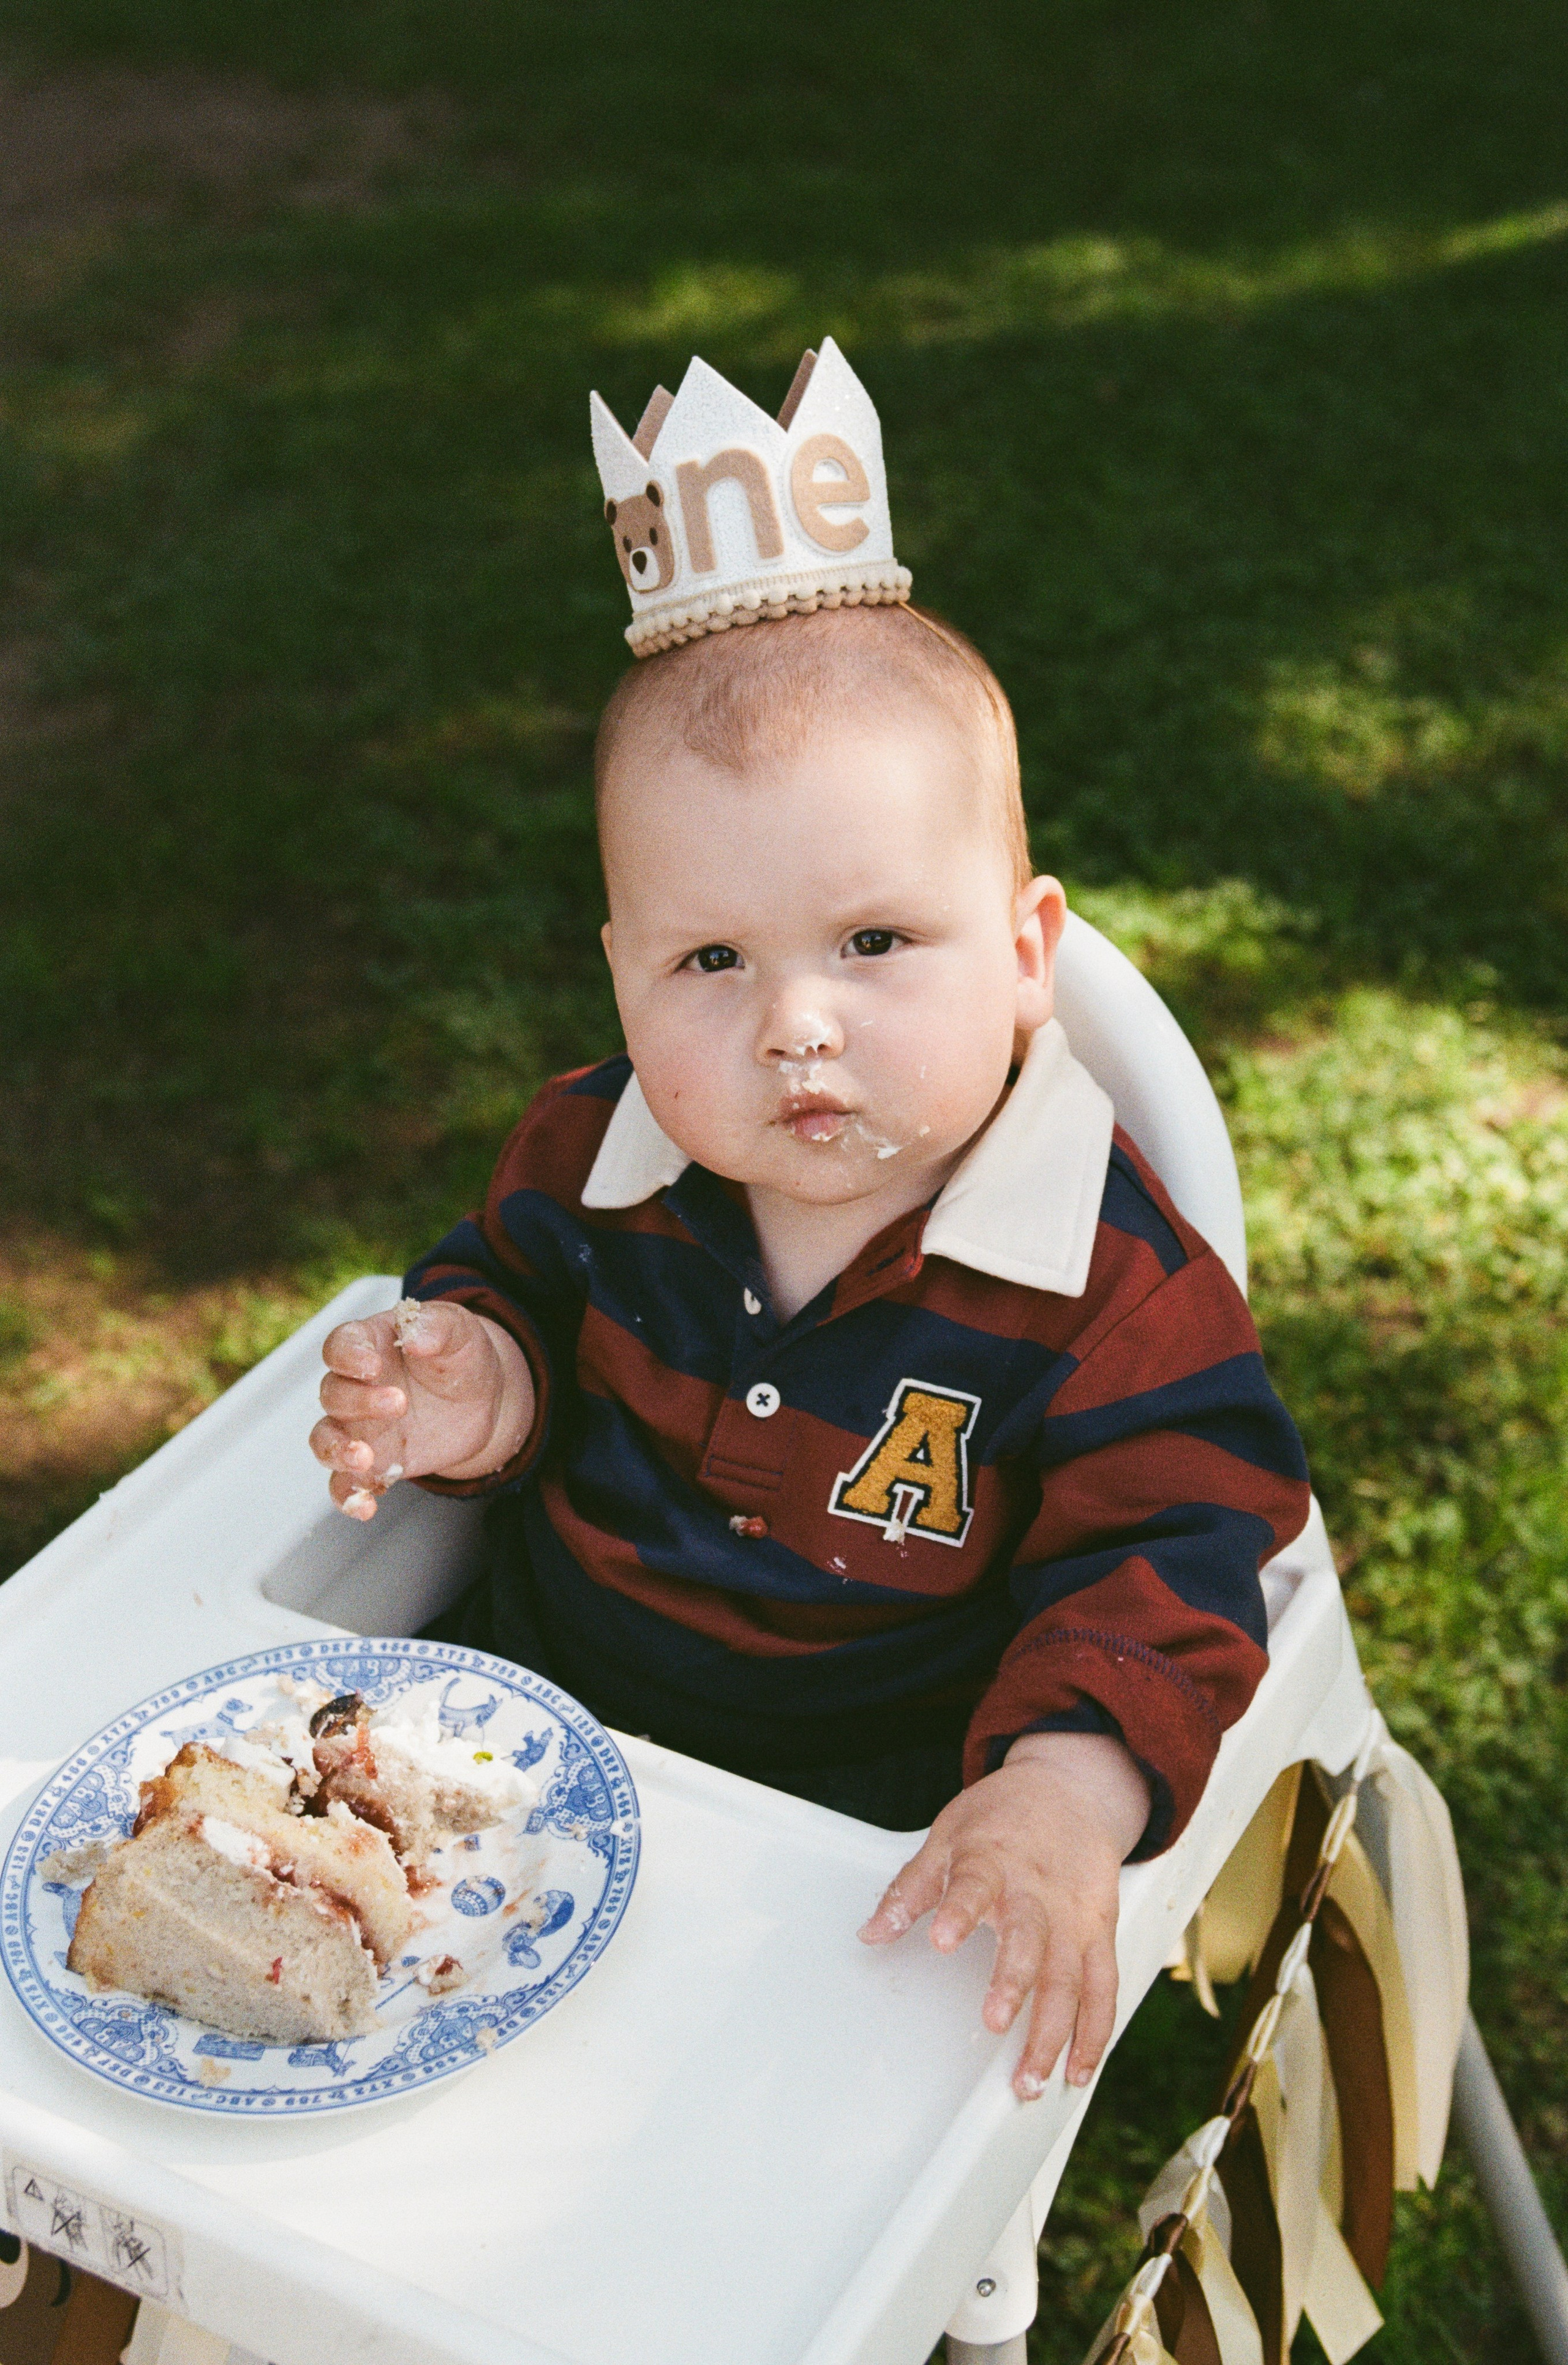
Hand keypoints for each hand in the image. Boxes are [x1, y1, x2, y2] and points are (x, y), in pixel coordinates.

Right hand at [310, 1300, 534, 1519]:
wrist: (481, 1400)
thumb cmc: (461, 1356)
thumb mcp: (460, 1332)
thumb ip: (437, 1326)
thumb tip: (413, 1334)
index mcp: (370, 1344)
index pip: (340, 1345)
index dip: (348, 1356)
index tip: (372, 1366)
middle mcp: (355, 1386)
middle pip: (333, 1393)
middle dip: (359, 1402)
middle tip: (400, 1403)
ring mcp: (360, 1427)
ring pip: (325, 1439)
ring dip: (337, 1451)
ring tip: (365, 1458)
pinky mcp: (374, 1462)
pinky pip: (345, 1483)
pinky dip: (348, 1497)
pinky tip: (366, 1508)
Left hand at [857, 1732, 1150, 2099]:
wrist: (1071, 1789)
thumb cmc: (1002, 1816)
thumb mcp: (948, 1834)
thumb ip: (911, 1888)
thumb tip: (871, 1934)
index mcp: (993, 1859)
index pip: (974, 1884)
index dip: (958, 1911)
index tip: (940, 1939)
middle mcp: (1038, 1890)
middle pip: (1032, 1939)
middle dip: (1015, 1982)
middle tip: (995, 2022)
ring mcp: (1074, 1916)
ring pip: (1072, 1977)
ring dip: (1055, 2031)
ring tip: (1031, 2078)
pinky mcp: (1100, 1932)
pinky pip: (1103, 1987)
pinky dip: (1094, 2032)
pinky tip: (1077, 2071)